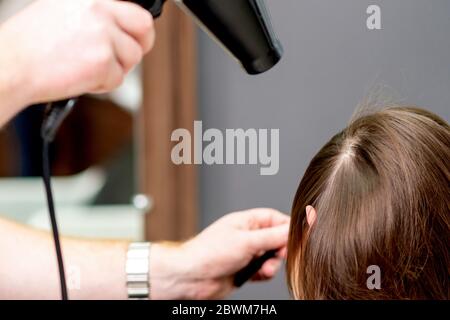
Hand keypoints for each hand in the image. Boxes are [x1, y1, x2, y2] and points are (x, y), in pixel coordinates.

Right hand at [0, 0, 154, 108]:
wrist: (13, 65)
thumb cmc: (31, 44)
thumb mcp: (63, 11)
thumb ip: (95, 15)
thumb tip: (121, 25)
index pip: (135, 10)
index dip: (137, 29)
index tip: (133, 38)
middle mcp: (99, 11)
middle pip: (144, 30)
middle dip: (137, 47)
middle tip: (122, 58)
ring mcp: (103, 35)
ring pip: (132, 58)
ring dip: (114, 69)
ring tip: (86, 67)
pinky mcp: (103, 61)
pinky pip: (118, 79)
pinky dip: (101, 85)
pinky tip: (80, 77)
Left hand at [150, 209, 289, 299]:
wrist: (191, 277)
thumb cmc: (209, 252)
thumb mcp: (247, 241)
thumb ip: (274, 236)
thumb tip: (296, 228)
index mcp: (246, 221)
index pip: (275, 219)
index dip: (288, 228)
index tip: (299, 238)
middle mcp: (247, 235)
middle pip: (276, 239)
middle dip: (280, 250)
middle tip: (278, 255)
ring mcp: (245, 253)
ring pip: (271, 257)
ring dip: (272, 264)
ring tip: (264, 269)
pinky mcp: (243, 269)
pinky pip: (263, 270)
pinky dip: (264, 273)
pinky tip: (257, 275)